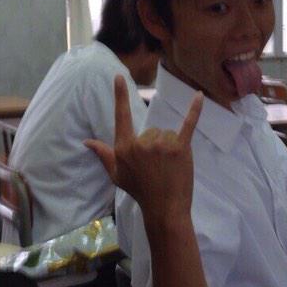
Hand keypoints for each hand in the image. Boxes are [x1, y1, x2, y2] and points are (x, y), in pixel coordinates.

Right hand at [86, 74, 202, 221]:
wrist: (165, 208)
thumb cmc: (139, 191)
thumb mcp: (116, 175)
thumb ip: (103, 155)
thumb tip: (87, 141)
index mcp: (125, 147)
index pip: (121, 116)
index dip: (120, 96)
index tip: (119, 78)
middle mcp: (142, 142)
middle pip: (150, 131)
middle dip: (154, 147)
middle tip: (156, 168)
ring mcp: (162, 144)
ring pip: (165, 134)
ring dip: (168, 148)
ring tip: (168, 168)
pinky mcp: (181, 147)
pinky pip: (188, 124)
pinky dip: (195, 110)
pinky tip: (199, 95)